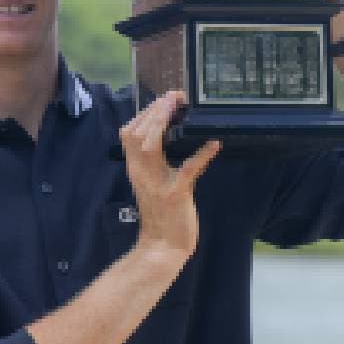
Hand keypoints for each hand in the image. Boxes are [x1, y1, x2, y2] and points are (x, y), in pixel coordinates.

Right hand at [118, 91, 221, 260]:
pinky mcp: (175, 194)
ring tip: (180, 108)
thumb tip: (164, 137)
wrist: (161, 246)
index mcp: (135, 169)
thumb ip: (152, 162)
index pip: (129, 133)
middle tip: (173, 96)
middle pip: (136, 134)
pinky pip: (188, 170)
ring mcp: (157, 183)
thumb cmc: (160, 214)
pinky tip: (214, 144)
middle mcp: (141, 173)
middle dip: (154, 110)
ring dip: (163, 123)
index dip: (144, 113)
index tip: (162, 99)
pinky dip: (201, 155)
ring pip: (150, 145)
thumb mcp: (150, 183)